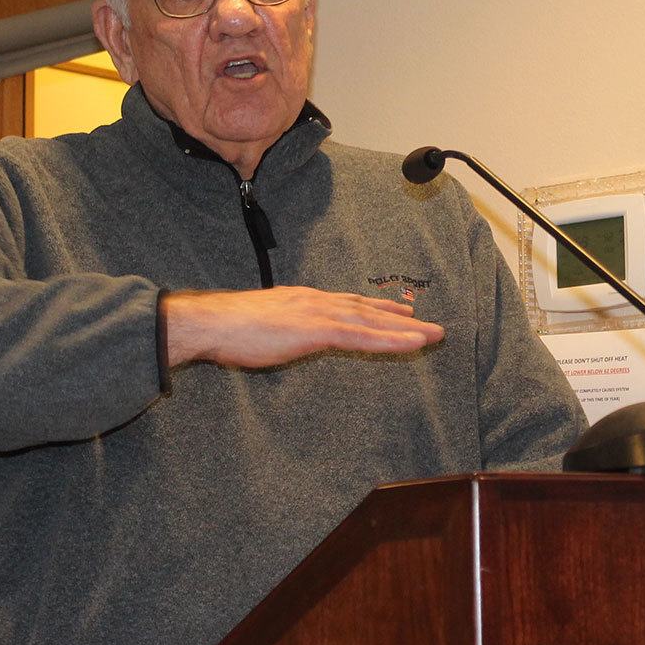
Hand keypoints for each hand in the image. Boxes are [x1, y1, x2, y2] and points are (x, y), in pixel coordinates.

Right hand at [163, 286, 444, 368]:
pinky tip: (413, 343)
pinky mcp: (317, 330)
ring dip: (405, 329)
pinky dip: (392, 339)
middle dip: (398, 317)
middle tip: (427, 324)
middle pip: (365, 309)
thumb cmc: (227, 329)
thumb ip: (279, 330)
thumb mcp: (260, 327)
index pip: (345, 303)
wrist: (212, 323)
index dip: (374, 308)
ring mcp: (319, 314)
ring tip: (432, 335)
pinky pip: (363, 336)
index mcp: (302, 301)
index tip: (398, 311)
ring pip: (371, 321)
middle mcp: (316, 301)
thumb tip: (283, 339)